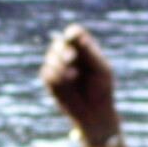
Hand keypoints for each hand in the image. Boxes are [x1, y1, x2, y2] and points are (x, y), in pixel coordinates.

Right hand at [41, 25, 118, 141]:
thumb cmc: (102, 89)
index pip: (74, 33)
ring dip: (60, 66)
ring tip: (73, 77)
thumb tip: (76, 36)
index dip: (71, 35)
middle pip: (58, 43)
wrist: (93, 113)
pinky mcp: (50, 80)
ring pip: (50, 58)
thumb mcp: (100, 70)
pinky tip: (66, 85)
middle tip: (70, 59)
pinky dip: (55, 78)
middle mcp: (69, 55)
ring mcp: (58, 67)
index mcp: (84, 48)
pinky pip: (46, 73)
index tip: (72, 39)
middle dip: (63, 51)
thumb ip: (89, 52)